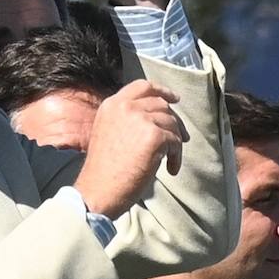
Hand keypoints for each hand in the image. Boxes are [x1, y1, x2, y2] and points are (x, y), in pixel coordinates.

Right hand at [74, 80, 184, 218]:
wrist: (97, 191)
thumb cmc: (103, 171)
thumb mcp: (108, 133)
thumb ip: (127, 120)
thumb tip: (157, 119)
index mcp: (112, 105)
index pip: (142, 87)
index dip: (162, 91)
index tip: (175, 99)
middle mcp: (125, 107)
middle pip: (161, 105)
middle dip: (175, 121)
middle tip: (181, 139)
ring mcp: (140, 119)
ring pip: (171, 123)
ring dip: (175, 142)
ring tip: (170, 160)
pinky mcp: (154, 136)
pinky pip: (175, 142)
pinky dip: (176, 156)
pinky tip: (170, 169)